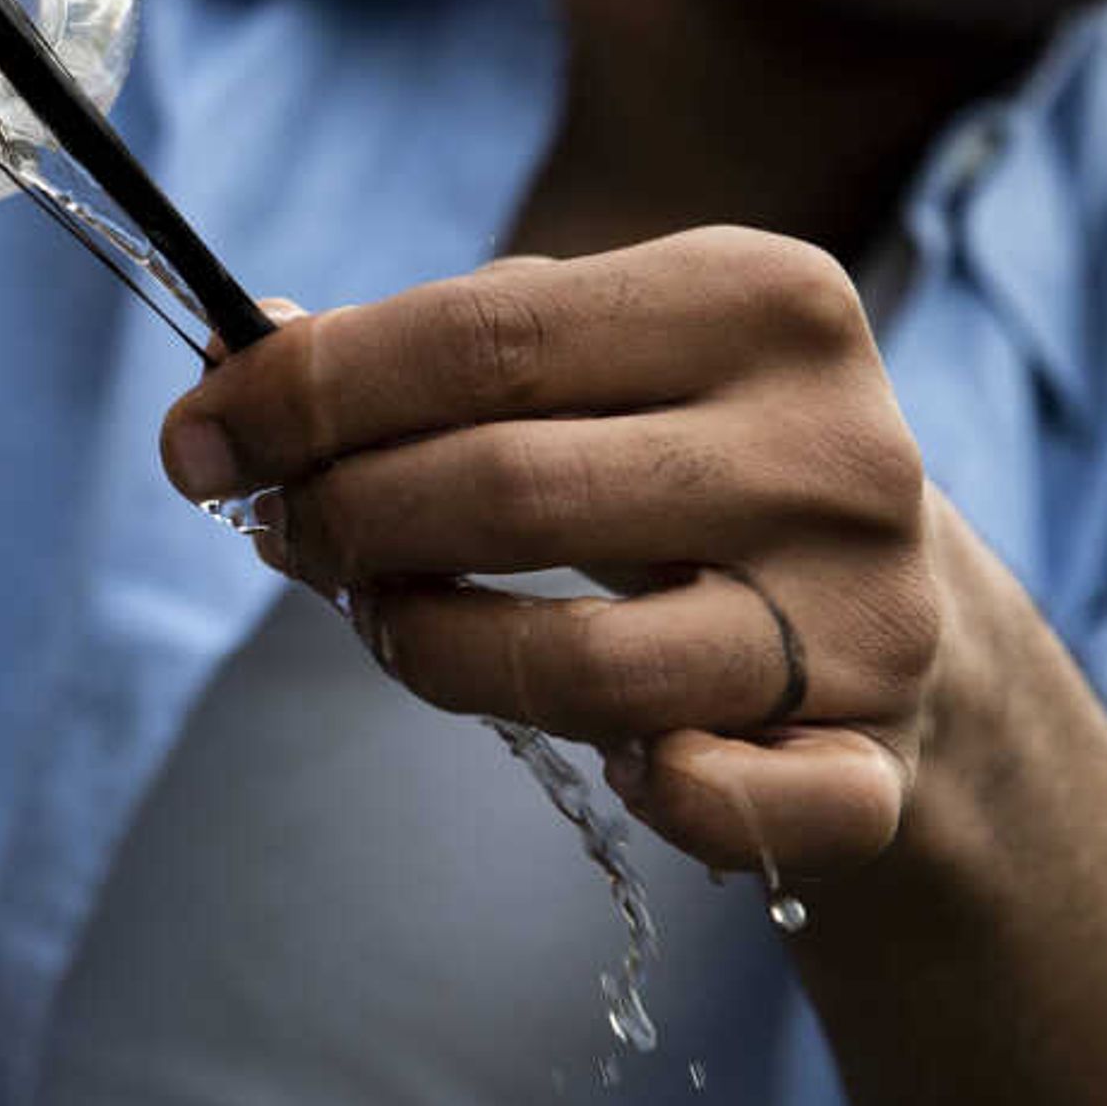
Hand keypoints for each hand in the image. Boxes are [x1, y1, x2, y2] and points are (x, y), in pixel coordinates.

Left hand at [157, 229, 946, 886]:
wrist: (914, 618)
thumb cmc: (689, 459)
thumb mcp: (594, 362)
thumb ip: (429, 347)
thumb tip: (232, 347)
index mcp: (760, 296)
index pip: (481, 333)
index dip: (307, 392)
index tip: (192, 440)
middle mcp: (834, 445)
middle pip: (509, 489)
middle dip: (346, 518)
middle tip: (282, 536)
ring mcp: (868, 612)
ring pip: (582, 665)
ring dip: (432, 653)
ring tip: (393, 625)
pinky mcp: (877, 762)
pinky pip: (729, 809)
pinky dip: (651, 795)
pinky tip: (627, 760)